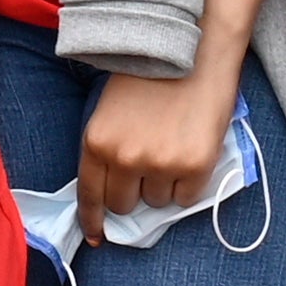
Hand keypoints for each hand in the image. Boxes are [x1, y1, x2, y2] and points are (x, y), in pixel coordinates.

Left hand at [79, 56, 239, 224]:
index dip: (93, 219)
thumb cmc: (153, 75)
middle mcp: (125, 158)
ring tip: (172, 149)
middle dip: (133, 194)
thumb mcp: (113, 111)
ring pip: (157, 202)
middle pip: (123, 205)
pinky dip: (189, 185)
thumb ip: (110, 149)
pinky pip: (187, 198)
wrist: (196, 49)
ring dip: (163, 186)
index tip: (98, 236)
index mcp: (97, 141)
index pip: (90, 195)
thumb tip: (116, 193)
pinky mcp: (194, 166)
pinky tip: (191, 154)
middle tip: (148, 169)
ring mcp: (160, 164)